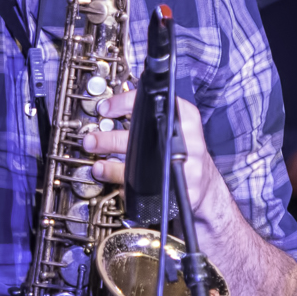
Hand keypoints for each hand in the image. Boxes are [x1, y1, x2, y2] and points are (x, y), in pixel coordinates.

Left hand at [81, 92, 234, 234]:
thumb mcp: (176, 125)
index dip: (125, 103)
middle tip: (92, 140)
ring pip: (141, 170)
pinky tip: (120, 185)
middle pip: (142, 139)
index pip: (154, 103)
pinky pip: (147, 192)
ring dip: (112, 169)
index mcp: (186, 118)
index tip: (105, 108)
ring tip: (98, 166)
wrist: (204, 184)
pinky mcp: (181, 193)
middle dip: (110, 140)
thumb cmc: (183, 150)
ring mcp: (188, 168)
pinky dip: (129, 189)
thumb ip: (150, 114)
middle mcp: (189, 141)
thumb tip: (111, 106)